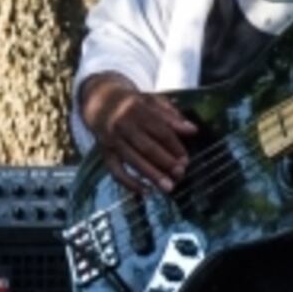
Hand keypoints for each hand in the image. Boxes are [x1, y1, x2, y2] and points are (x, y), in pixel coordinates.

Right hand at [81, 74, 194, 193]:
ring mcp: (113, 140)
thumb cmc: (132, 103)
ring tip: (168, 187)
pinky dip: (129, 183)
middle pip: (147, 147)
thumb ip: (172, 116)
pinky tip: (144, 191)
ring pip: (133, 160)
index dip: (174, 146)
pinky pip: (115, 171)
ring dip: (151, 175)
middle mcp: (123, 125)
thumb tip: (193, 130)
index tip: (185, 160)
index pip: (160, 131)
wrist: (100, 100)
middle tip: (180, 174)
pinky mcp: (104, 152)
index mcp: (138, 110)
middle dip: (165, 162)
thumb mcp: (152, 101)